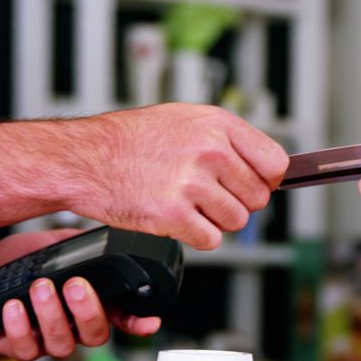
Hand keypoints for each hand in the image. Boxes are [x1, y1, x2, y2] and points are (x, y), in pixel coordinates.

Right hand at [0, 103, 288, 249]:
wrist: (86, 158)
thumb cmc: (131, 140)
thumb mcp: (184, 120)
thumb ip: (228, 140)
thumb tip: (269, 168)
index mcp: (216, 124)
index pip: (274, 162)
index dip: (265, 179)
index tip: (253, 184)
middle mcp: (208, 150)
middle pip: (258, 198)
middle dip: (234, 201)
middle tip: (205, 194)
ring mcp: (191, 183)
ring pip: (236, 222)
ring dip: (214, 220)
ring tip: (186, 203)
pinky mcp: (173, 214)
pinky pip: (211, 240)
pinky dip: (195, 236)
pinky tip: (175, 216)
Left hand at [0, 229, 160, 360]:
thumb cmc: (18, 261)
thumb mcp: (52, 245)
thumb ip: (78, 245)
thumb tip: (104, 237)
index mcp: (88, 303)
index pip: (122, 317)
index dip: (138, 323)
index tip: (148, 321)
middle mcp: (72, 327)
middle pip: (95, 335)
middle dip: (87, 311)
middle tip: (74, 286)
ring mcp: (46, 341)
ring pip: (61, 345)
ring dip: (52, 316)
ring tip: (39, 288)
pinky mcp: (17, 348)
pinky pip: (24, 349)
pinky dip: (19, 328)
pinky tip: (13, 306)